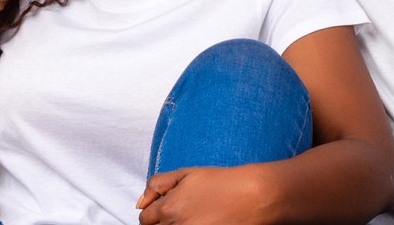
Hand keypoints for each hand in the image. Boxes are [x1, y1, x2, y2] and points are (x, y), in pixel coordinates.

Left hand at [135, 165, 273, 224]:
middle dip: (160, 224)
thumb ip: (157, 185)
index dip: (152, 214)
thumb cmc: (222, 182)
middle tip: (179, 216)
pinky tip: (201, 222)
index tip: (163, 211)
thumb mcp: (186, 173)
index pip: (144, 220)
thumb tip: (139, 203)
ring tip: (192, 219)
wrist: (253, 196)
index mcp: (168, 208)